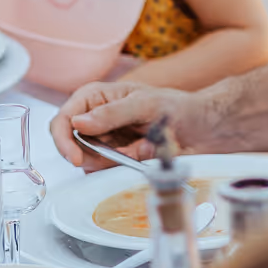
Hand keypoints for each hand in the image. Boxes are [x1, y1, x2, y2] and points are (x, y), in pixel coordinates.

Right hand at [48, 81, 203, 171]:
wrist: (203, 129)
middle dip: (87, 155)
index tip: (76, 158)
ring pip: (88, 160)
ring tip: (138, 151)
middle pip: (70, 142)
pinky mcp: (117, 157)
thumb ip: (111, 114)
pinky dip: (122, 168)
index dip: (64, 139)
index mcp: (96, 97)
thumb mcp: (145, 105)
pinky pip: (106, 170)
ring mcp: (105, 139)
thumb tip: (78, 123)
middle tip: (107, 161)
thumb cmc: (177, 106)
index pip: (65, 117)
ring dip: (110, 162)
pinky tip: (141, 157)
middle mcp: (96, 117)